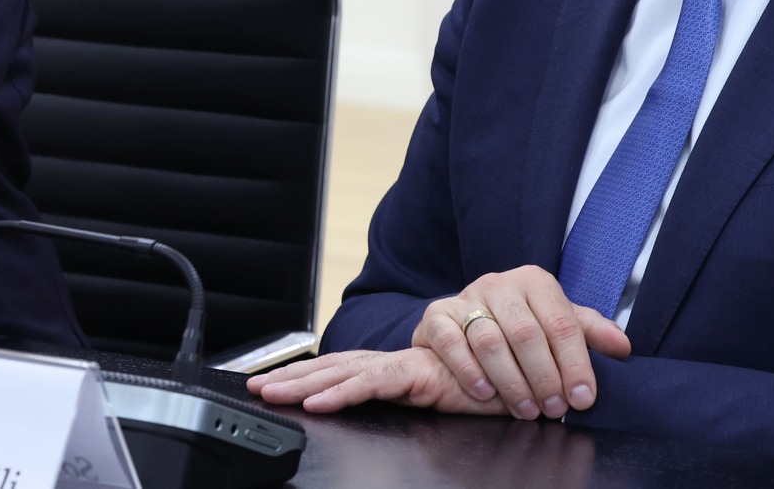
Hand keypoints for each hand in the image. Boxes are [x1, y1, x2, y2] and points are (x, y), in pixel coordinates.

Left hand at [246, 346, 509, 414]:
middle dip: (290, 377)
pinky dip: (339, 393)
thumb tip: (375, 410)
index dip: (305, 375)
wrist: (521, 371)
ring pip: (339, 373)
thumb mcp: (433, 397)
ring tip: (270, 394)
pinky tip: (316, 403)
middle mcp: (390, 363)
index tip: (272, 384)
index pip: (339, 369)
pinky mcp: (414, 375)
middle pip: (329, 368)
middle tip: (252, 388)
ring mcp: (400, 366)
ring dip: (302, 384)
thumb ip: (409, 397)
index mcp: (390, 367)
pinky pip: (370, 384)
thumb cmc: (482, 384)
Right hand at [410, 266, 630, 418]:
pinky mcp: (436, 315)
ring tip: (526, 410)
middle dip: (544, 377)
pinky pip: (451, 342)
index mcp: (534, 281)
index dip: (575, 364)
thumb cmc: (520, 324)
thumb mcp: (556, 323)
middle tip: (554, 409)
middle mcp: (498, 283)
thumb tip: (623, 347)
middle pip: (526, 333)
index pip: (561, 323)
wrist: (466, 319)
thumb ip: (588, 333)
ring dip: (511, 382)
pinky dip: (469, 371)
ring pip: (489, 340)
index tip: (583, 398)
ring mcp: (465, 297)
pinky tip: (486, 393)